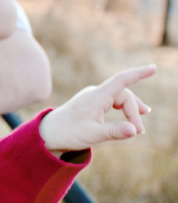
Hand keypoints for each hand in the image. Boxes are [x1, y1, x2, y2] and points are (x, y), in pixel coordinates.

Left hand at [39, 64, 155, 153]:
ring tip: (140, 126)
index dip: (138, 74)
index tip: (153, 68)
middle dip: (134, 112)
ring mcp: (94, 97)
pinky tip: (131, 117)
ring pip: (120, 98)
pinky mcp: (93, 103)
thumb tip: (134, 130)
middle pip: (124, 96)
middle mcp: (95, 93)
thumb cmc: (68, 133)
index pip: (120, 81)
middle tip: (138, 131)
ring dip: (131, 111)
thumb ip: (114, 132)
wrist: (49, 132)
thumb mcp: (92, 135)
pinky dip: (124, 109)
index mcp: (95, 97)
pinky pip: (114, 101)